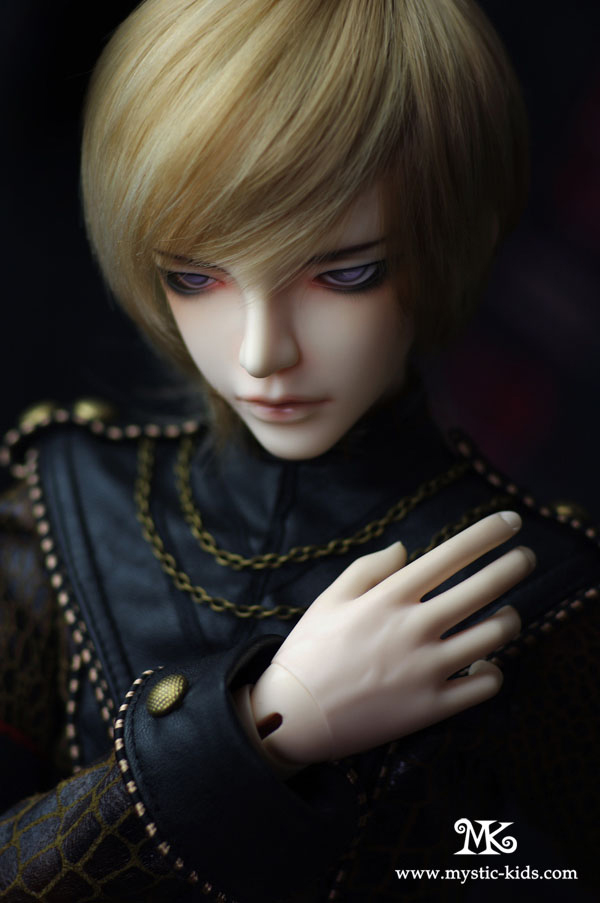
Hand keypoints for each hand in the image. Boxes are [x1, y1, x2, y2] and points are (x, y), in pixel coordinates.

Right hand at [250, 511, 531, 764]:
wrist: (295, 716)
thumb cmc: (310, 650)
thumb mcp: (330, 597)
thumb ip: (369, 568)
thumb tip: (406, 548)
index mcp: (389, 597)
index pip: (451, 554)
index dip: (488, 533)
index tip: (511, 521)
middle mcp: (414, 628)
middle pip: (483, 588)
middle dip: (515, 565)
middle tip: (528, 557)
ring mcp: (426, 669)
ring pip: (495, 636)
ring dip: (510, 619)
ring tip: (508, 613)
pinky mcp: (432, 707)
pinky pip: (485, 685)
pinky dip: (494, 671)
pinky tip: (486, 663)